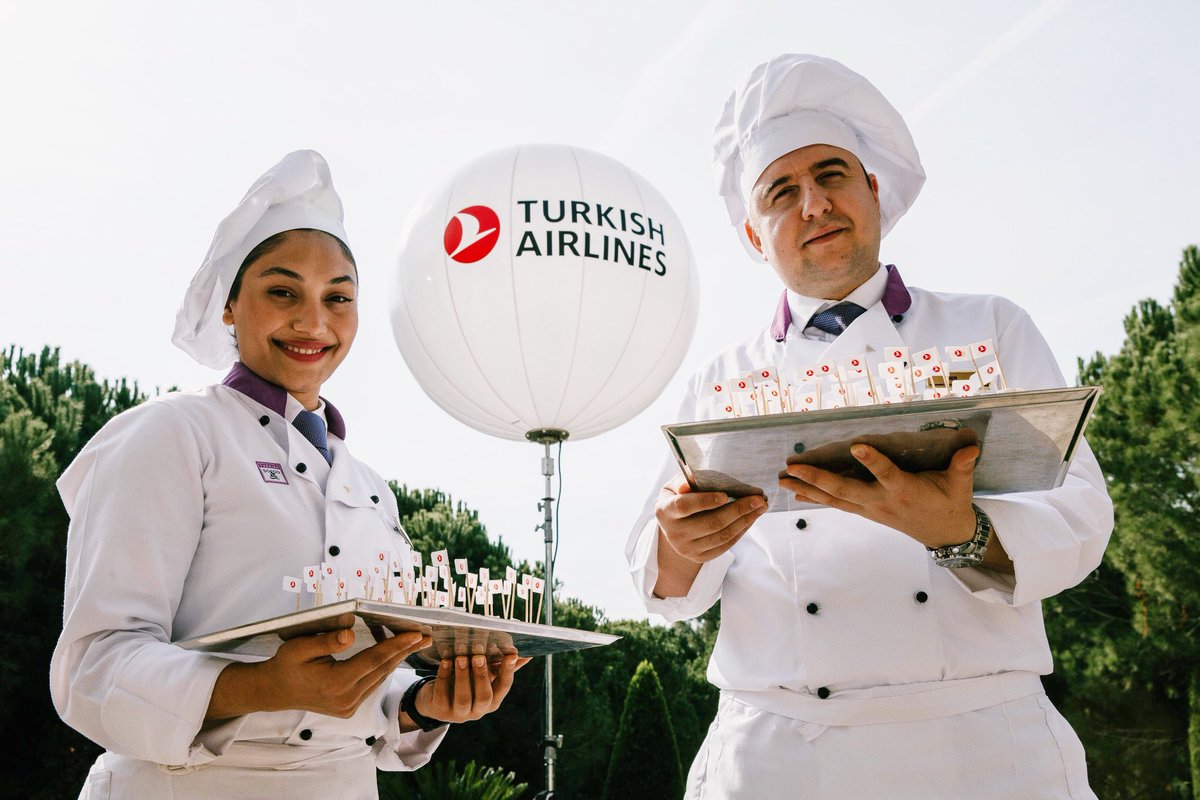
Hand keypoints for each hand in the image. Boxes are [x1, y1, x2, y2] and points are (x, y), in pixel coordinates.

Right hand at [207, 616, 430, 720]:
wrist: (276, 691)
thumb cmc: (286, 664)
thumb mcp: (300, 647)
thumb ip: (327, 641)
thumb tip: (350, 633)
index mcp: (336, 684)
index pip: (373, 660)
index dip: (396, 645)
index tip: (415, 634)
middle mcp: (346, 699)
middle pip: (382, 670)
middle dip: (405, 651)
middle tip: (426, 636)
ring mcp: (348, 707)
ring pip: (379, 678)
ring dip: (396, 659)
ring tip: (414, 641)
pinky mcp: (349, 709)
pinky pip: (371, 684)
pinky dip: (382, 667)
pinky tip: (390, 653)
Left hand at [408, 653, 530, 727]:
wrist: (435, 699)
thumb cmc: (465, 684)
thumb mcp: (483, 676)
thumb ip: (501, 667)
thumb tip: (525, 655)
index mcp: (493, 701)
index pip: (504, 687)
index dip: (508, 671)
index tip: (510, 655)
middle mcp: (478, 711)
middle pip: (484, 696)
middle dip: (481, 675)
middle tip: (478, 656)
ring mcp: (458, 714)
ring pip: (463, 698)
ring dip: (463, 676)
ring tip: (461, 657)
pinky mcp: (440, 711)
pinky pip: (442, 695)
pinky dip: (443, 677)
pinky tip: (445, 662)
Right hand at [655, 476, 766, 563]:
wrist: (673, 524)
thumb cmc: (678, 496)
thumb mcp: (675, 485)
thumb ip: (683, 481)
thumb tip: (686, 485)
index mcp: (664, 511)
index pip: (684, 507)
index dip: (704, 501)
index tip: (725, 494)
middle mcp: (673, 534)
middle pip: (710, 523)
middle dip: (737, 510)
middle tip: (758, 498)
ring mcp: (686, 549)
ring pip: (721, 536)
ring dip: (745, 521)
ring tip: (760, 507)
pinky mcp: (699, 557)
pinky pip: (725, 545)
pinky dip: (741, 531)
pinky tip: (751, 519)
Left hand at [779, 443, 978, 548]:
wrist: (945, 535)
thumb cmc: (951, 503)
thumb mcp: (960, 485)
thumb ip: (962, 466)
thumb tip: (972, 448)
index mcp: (904, 490)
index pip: (886, 473)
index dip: (872, 461)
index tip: (857, 445)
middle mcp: (881, 501)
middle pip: (845, 490)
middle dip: (817, 479)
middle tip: (792, 469)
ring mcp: (870, 508)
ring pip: (834, 499)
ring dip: (807, 489)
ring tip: (782, 480)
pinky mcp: (866, 511)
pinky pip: (836, 504)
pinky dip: (816, 497)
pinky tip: (796, 492)